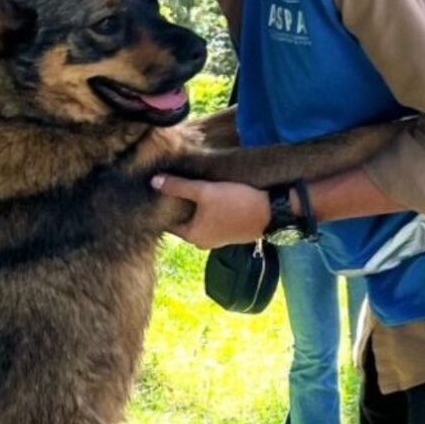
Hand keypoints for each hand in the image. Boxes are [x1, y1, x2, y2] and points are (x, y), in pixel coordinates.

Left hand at [150, 175, 269, 249]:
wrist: (271, 211)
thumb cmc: (236, 203)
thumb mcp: (204, 191)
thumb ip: (178, 186)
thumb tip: (153, 182)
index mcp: (193, 236)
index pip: (167, 222)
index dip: (161, 205)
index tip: (156, 190)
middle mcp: (202, 241)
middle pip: (182, 220)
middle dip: (177, 204)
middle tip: (169, 183)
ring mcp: (216, 238)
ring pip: (197, 219)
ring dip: (193, 205)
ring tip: (187, 185)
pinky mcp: (228, 232)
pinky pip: (209, 220)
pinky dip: (205, 209)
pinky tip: (206, 194)